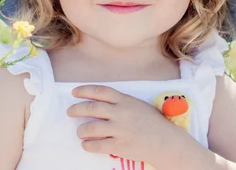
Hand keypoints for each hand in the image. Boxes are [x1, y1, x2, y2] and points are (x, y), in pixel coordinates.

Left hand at [66, 84, 185, 163]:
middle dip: (77, 109)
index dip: (84, 90)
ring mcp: (120, 130)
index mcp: (125, 100)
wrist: (166, 142)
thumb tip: (100, 103)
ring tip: (79, 132)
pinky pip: (97, 145)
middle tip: (69, 111)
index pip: (100, 91)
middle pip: (92, 108)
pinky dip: (88, 145)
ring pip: (91, 128)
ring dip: (81, 130)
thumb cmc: (153, 123)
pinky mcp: (120, 146)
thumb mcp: (138, 105)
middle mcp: (121, 113)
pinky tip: (86, 145)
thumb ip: (121, 103)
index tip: (74, 92)